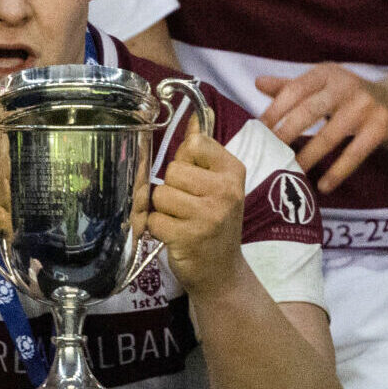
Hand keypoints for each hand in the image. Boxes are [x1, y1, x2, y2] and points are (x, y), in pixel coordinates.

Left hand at [147, 127, 248, 294]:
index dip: (184, 160)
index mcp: (233, 171)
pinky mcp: (189, 237)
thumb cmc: (215, 223)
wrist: (221, 272)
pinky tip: (174, 235)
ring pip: (160, 195)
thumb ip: (203, 151)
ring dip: (163, 210)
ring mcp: (209, 216)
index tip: (193, 178)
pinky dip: (157, 229)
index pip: (193, 144)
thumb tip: (194, 116)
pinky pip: (154, 220)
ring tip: (180, 220)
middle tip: (187, 205)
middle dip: (171, 188)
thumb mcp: (219, 184)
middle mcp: (225, 191)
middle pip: (173, 170)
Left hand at [256, 63, 387, 192]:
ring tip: (291, 174)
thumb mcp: (325, 86)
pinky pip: (354, 153)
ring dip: (308, 158)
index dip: (274, 111)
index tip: (257, 133)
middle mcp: (345, 85)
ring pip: (329, 136)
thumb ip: (292, 86)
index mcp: (327, 73)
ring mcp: (365, 105)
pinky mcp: (381, 126)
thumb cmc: (354, 97)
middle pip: (308, 111)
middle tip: (267, 156)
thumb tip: (258, 83)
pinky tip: (324, 186)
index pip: (294, 90)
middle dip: (285, 135)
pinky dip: (337, 172)